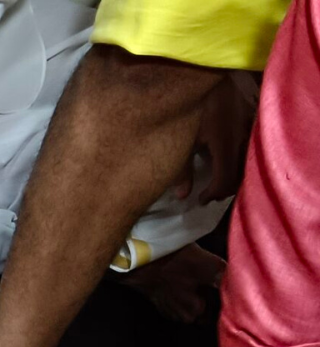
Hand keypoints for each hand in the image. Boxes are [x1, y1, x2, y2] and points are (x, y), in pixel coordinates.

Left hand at [179, 73, 256, 202]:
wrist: (200, 66)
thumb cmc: (186, 100)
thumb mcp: (180, 135)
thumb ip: (182, 168)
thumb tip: (182, 195)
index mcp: (224, 141)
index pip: (226, 179)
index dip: (213, 194)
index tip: (200, 199)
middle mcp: (240, 134)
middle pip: (240, 172)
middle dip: (225, 186)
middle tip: (209, 191)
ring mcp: (247, 123)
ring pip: (246, 158)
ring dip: (233, 172)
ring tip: (216, 177)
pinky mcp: (247, 114)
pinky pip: (248, 143)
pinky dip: (237, 156)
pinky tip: (225, 156)